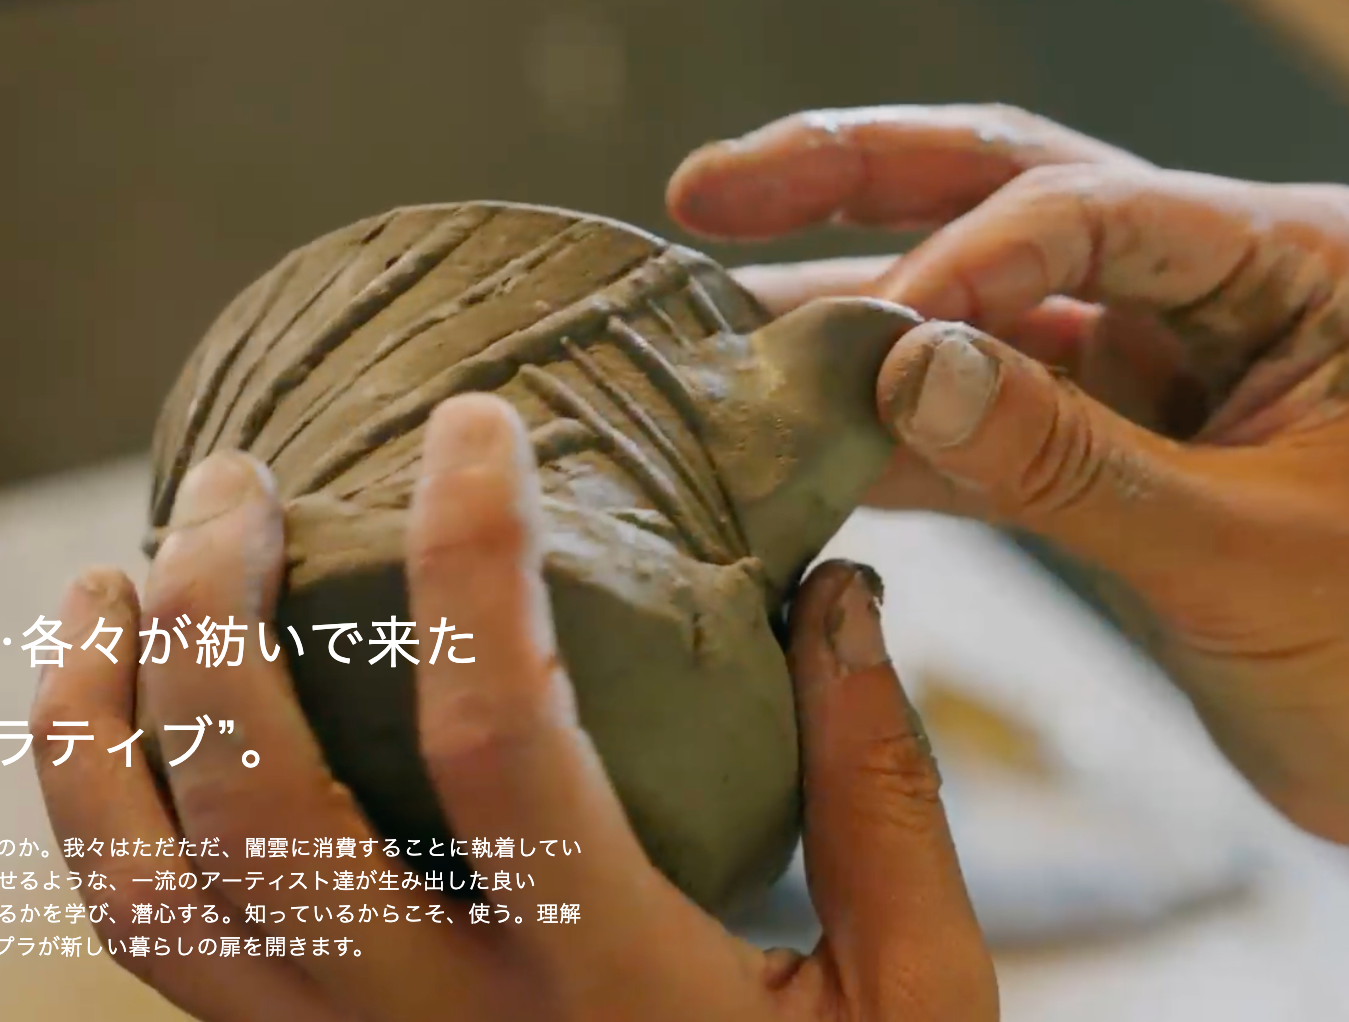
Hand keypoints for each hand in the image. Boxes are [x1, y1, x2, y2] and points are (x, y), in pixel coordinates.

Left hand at [29, 393, 995, 1021]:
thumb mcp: (912, 1002)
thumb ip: (882, 800)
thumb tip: (842, 591)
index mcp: (604, 993)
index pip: (498, 743)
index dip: (473, 561)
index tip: (474, 424)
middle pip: (256, 808)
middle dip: (213, 613)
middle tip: (234, 480)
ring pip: (142, 895)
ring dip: (92, 716)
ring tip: (102, 575)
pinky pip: (143, 940)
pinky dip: (94, 808)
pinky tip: (108, 706)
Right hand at [667, 103, 1348, 843]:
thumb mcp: (1245, 557)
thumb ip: (1069, 465)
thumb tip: (904, 374)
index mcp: (1296, 268)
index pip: (1091, 211)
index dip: (959, 265)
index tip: (864, 345)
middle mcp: (1215, 294)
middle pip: (1009, 197)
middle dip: (853, 183)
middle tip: (709, 190)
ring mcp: (1154, 375)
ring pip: (971, 318)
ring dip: (844, 326)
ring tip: (711, 333)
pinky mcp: (1106, 459)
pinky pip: (974, 427)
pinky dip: (884, 442)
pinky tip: (793, 451)